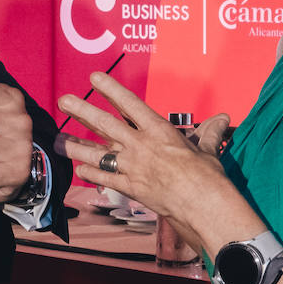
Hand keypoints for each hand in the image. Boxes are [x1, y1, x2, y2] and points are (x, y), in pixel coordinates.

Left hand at [55, 72, 232, 224]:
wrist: (201, 204)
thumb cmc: (207, 176)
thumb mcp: (207, 149)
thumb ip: (209, 132)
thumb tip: (223, 118)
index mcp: (158, 131)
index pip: (129, 103)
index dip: (110, 89)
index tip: (94, 78)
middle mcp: (140, 146)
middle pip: (104, 124)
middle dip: (82, 110)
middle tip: (64, 101)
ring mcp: (132, 167)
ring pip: (96, 152)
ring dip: (75, 144)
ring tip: (59, 139)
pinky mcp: (130, 188)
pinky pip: (104, 178)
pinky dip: (90, 173)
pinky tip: (78, 168)